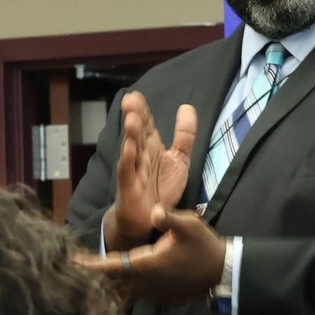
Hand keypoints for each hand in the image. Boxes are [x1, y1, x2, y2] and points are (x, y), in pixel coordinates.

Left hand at [76, 208, 225, 305]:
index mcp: (148, 263)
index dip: (93, 265)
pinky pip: (135, 297)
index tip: (73, 264)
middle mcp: (147, 282)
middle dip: (93, 280)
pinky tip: (114, 289)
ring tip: (87, 283)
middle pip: (112, 284)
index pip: (114, 265)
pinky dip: (122, 294)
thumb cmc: (204, 247)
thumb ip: (169, 218)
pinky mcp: (160, 298)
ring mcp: (153, 293)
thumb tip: (154, 211)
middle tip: (72, 274)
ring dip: (106, 288)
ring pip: (123, 294)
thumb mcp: (190, 225)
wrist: (222, 272)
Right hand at [107, 92, 197, 251]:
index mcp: (151, 147)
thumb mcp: (179, 159)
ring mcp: (134, 170)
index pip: (147, 125)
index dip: (142, 111)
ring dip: (130, 135)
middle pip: (137, 133)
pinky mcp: (130, 187)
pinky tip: (129, 148)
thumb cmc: (161, 188)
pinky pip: (129, 172)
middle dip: (134, 117)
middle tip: (130, 100)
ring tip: (131, 119)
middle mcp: (141, 155)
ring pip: (131, 149)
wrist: (151, 219)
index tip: (136, 95)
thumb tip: (186, 107)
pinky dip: (128, 160)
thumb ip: (184, 135)